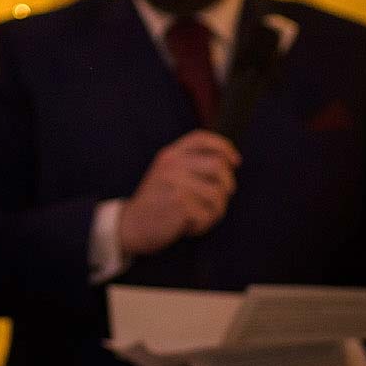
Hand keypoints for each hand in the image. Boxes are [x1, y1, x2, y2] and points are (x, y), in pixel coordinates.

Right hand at [118, 130, 240, 257]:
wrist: (130, 226)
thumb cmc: (156, 204)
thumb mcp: (167, 175)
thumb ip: (191, 166)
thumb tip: (229, 164)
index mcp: (170, 154)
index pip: (202, 138)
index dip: (224, 147)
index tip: (236, 162)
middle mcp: (172, 164)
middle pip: (219, 166)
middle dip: (227, 186)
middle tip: (218, 202)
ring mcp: (175, 182)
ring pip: (218, 194)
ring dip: (214, 212)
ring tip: (198, 218)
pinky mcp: (179, 204)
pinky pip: (208, 215)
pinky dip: (203, 226)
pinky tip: (188, 227)